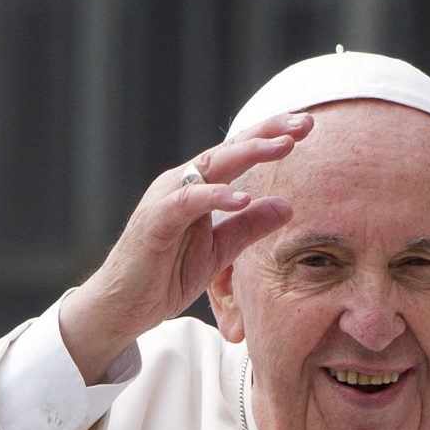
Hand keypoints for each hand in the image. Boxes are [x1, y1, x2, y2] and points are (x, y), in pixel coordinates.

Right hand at [60, 112, 313, 382]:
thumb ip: (248, 227)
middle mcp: (181, 184)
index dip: (272, 137)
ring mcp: (165, 200)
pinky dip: (214, 196)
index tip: (307, 126)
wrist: (122, 307)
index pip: (239, 153)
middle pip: (229, 148)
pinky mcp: (154, 222)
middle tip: (307, 123)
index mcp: (198, 188)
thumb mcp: (219, 251)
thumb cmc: (165, 275)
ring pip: (210, 166)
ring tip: (284, 147)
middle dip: (268, 133)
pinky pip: (187, 203)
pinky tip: (242, 196)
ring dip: (249, 153)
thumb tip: (287, 206)